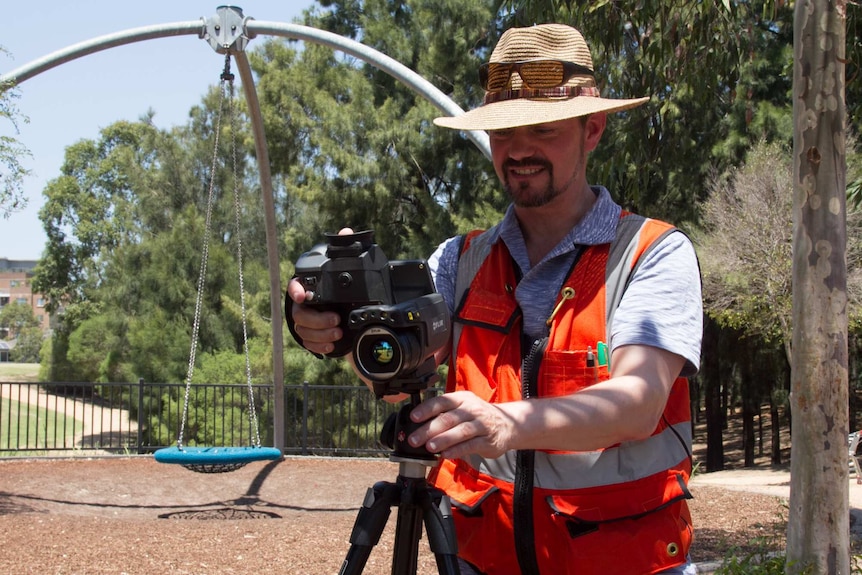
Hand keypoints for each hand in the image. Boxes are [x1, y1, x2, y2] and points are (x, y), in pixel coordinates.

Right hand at [286, 227, 354, 355]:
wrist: (348, 310)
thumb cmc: (342, 287)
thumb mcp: (344, 269)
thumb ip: (343, 251)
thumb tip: (346, 232)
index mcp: (309, 287)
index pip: (295, 286)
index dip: (296, 290)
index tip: (302, 295)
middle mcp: (303, 304)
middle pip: (300, 313)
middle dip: (316, 319)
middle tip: (336, 319)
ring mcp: (306, 321)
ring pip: (303, 330)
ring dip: (320, 334)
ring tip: (338, 333)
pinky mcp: (311, 336)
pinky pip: (308, 343)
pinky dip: (318, 346)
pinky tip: (331, 346)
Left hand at [407, 391, 517, 459]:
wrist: (508, 424)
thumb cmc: (478, 417)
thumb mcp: (463, 408)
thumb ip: (444, 415)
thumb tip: (419, 426)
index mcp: (462, 399)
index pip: (442, 401)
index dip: (427, 409)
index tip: (413, 417)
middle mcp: (472, 409)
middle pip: (449, 418)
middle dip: (429, 429)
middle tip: (414, 439)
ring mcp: (482, 424)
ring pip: (461, 431)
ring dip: (443, 439)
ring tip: (429, 447)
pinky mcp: (488, 440)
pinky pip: (471, 445)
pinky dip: (457, 450)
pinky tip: (445, 455)